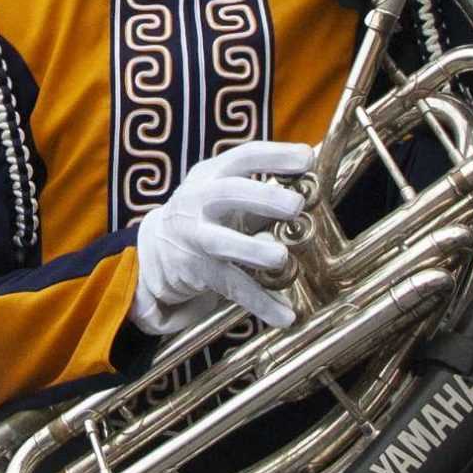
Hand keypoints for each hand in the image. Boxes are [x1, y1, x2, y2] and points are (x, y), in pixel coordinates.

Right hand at [130, 141, 312, 333]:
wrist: (158, 247)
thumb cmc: (208, 212)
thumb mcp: (228, 191)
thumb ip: (267, 187)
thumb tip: (315, 175)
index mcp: (212, 174)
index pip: (242, 158)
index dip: (274, 156)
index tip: (306, 158)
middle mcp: (199, 201)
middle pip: (227, 193)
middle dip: (261, 197)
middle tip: (296, 204)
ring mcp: (197, 237)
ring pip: (222, 243)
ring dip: (252, 250)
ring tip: (280, 257)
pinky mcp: (199, 271)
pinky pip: (232, 287)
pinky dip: (260, 303)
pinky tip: (286, 316)